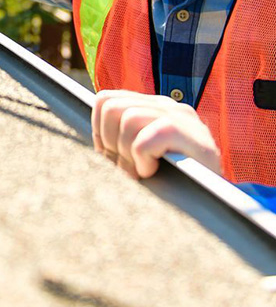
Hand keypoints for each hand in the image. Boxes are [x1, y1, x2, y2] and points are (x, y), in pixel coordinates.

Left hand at [91, 89, 221, 178]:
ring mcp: (182, 117)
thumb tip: (90, 144)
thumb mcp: (139, 157)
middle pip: (111, 107)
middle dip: (111, 144)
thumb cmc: (170, 184)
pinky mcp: (192, 136)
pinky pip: (147, 140)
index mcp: (151, 106)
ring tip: (142, 172)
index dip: (99, 131)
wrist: (217, 206)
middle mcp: (167, 105)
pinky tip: (153, 172)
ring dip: (127, 155)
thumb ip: (118, 142)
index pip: (105, 100)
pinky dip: (143, 160)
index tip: (111, 156)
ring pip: (128, 119)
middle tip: (128, 168)